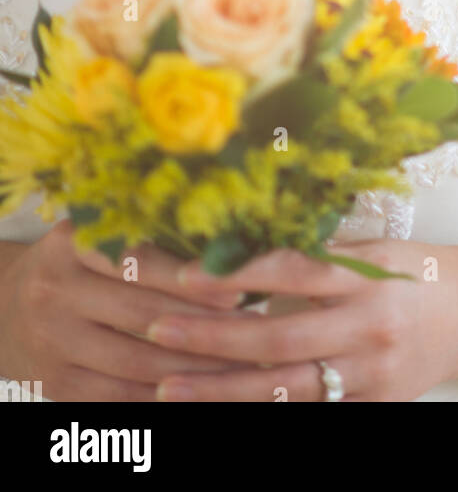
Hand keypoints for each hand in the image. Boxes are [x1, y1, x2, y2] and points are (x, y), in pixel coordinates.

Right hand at [0, 219, 250, 401]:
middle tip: (255, 332)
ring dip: (196, 369)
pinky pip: (120, 398)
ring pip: (137, 364)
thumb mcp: (97, 235)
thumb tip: (227, 251)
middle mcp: (55, 292)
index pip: (139, 262)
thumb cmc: (74, 263)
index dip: (191, 278)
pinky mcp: (56, 387)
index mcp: (72, 244)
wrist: (4, 306)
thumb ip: (149, 238)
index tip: (238, 289)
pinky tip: (203, 391)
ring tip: (243, 365)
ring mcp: (52, 344)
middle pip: (143, 316)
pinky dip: (165, 397)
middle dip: (205, 326)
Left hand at [147, 239, 457, 401]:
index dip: (237, 275)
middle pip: (279, 340)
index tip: (183, 276)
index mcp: (369, 276)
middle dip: (211, 340)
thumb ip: (316, 255)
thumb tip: (239, 247)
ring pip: (286, 390)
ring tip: (169, 387)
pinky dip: (264, 414)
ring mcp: (374, 376)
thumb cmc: (418, 271)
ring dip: (222, 391)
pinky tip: (221, 411)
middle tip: (157, 334)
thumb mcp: (373, 249)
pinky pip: (311, 415)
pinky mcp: (375, 409)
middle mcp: (371, 327)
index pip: (293, 272)